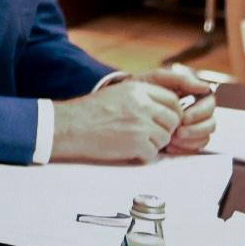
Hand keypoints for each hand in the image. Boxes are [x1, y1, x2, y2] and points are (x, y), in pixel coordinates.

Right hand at [51, 79, 183, 162]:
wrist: (70, 127)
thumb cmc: (89, 112)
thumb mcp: (118, 93)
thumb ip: (142, 97)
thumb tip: (162, 108)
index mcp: (138, 90)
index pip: (172, 100)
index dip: (172, 112)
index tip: (165, 120)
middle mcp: (143, 105)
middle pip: (173, 120)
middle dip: (165, 129)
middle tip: (151, 134)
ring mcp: (141, 124)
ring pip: (165, 138)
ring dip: (154, 144)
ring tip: (135, 142)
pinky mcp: (137, 143)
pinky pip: (153, 153)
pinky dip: (143, 155)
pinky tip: (129, 150)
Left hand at [133, 66, 218, 154]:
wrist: (121, 104)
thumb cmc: (139, 88)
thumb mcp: (155, 79)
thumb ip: (179, 79)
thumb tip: (205, 86)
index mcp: (192, 95)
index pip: (209, 103)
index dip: (201, 112)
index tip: (184, 118)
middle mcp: (195, 111)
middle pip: (210, 122)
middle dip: (196, 129)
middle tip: (178, 133)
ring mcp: (190, 126)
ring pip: (205, 136)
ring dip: (191, 140)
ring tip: (172, 140)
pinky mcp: (183, 139)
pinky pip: (194, 147)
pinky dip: (185, 148)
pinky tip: (170, 147)